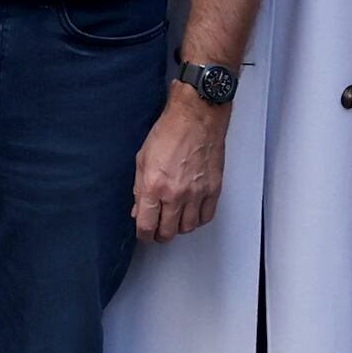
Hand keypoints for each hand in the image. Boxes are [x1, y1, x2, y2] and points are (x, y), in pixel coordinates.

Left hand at [134, 84, 230, 240]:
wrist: (197, 118)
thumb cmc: (170, 131)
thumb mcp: (143, 159)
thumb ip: (139, 188)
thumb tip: (138, 209)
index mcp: (153, 186)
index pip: (146, 225)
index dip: (143, 235)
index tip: (144, 234)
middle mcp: (175, 194)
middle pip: (167, 231)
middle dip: (159, 234)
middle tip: (158, 229)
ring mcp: (196, 193)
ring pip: (187, 227)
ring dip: (179, 227)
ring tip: (175, 220)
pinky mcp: (213, 189)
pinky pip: (206, 217)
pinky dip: (198, 219)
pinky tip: (192, 213)